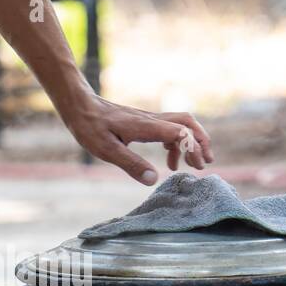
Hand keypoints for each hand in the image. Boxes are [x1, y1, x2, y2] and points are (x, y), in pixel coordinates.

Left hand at [61, 94, 214, 184]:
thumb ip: (131, 164)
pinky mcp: (143, 122)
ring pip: (180, 124)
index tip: (196, 166)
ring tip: (191, 165)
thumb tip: (154, 179)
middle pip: (188, 123)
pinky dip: (176, 143)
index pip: (181, 133)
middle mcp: (152, 120)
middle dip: (201, 141)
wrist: (79, 105)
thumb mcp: (107, 150)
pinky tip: (169, 159)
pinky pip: (168, 128)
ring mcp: (148, 120)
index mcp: (146, 126)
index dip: (193, 148)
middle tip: (206, 162)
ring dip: (190, 142)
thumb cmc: (90, 126)